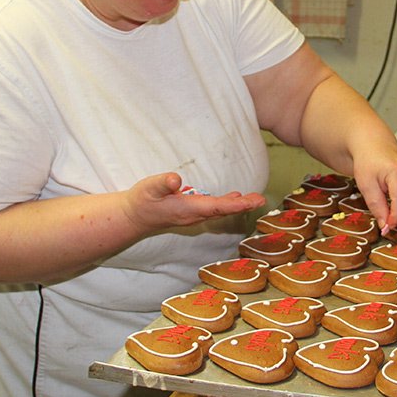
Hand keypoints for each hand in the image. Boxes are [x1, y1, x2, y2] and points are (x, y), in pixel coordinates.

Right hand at [120, 172, 265, 232]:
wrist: (134, 216)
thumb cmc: (142, 201)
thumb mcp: (148, 188)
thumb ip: (162, 183)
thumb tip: (176, 179)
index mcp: (187, 209)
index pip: (215, 208)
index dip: (234, 205)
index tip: (249, 203)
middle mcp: (194, 215)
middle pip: (223, 211)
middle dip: (243, 206)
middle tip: (261, 201)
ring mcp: (194, 215)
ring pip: (221, 211)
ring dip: (239, 205)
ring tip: (256, 200)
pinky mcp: (192, 212)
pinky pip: (215, 209)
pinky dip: (228, 204)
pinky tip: (236, 197)